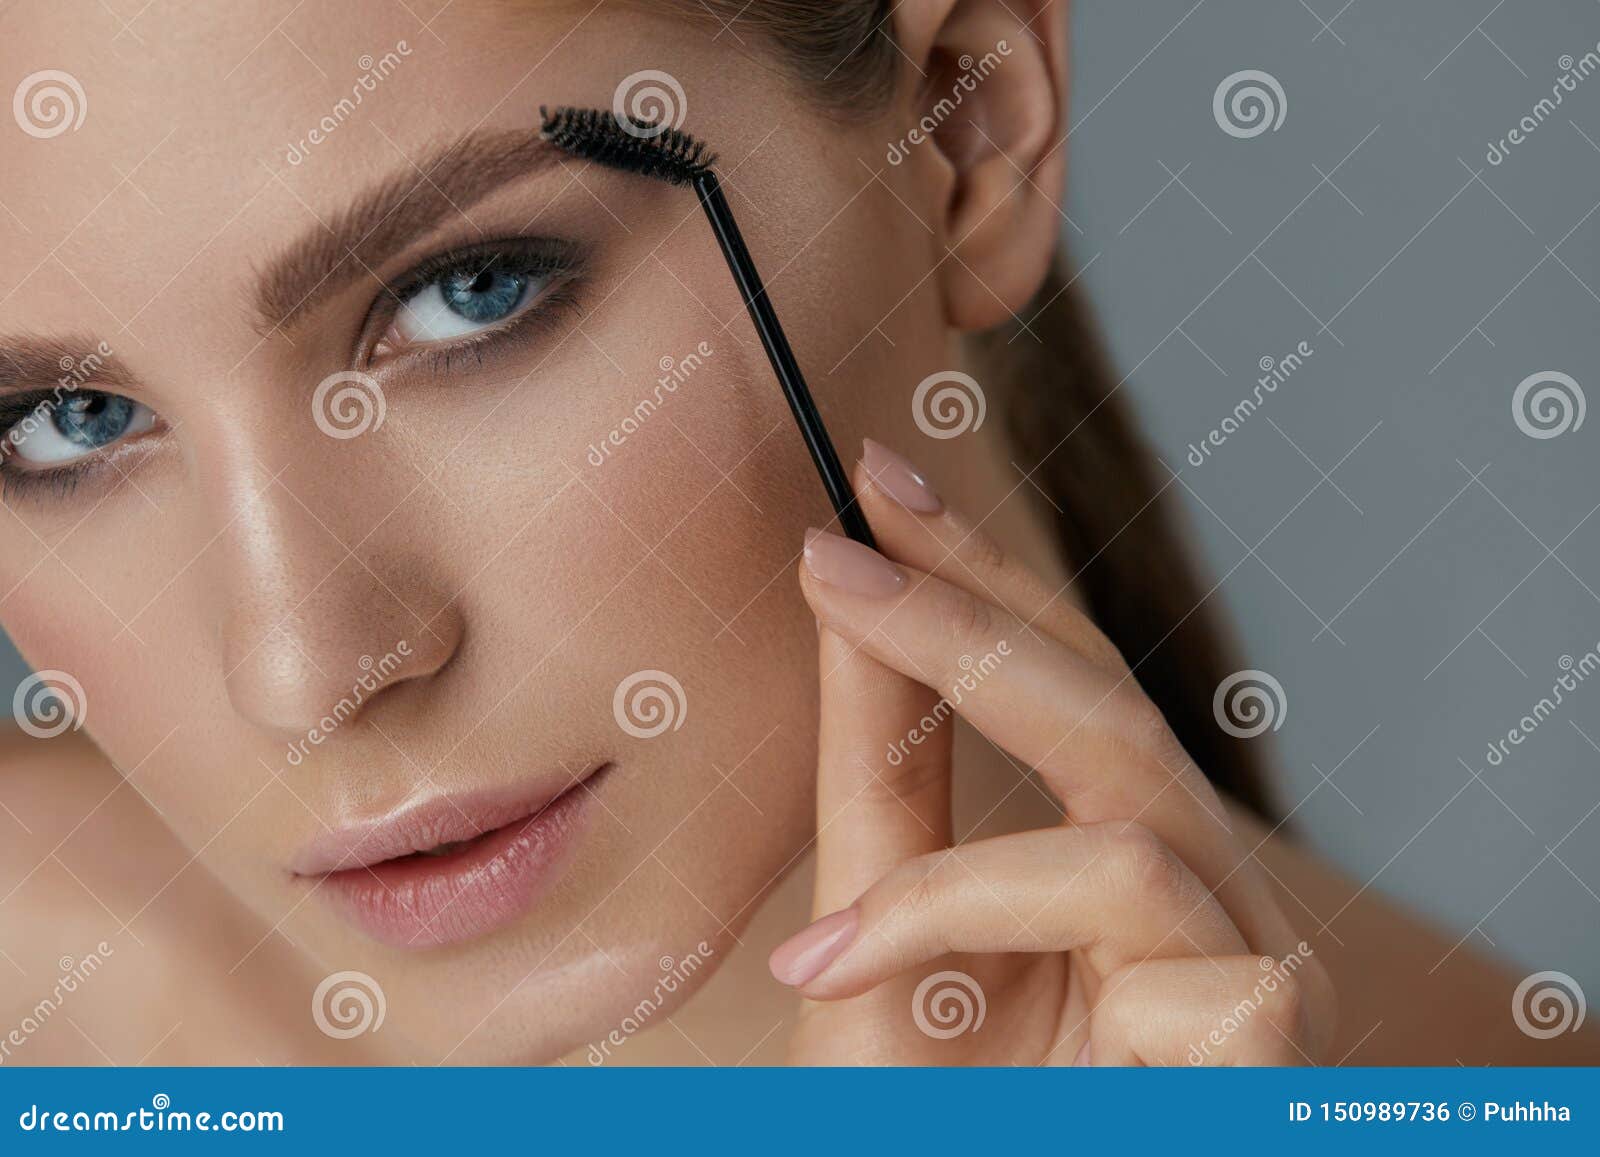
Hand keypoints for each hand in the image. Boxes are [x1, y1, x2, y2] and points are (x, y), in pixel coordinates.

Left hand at [772, 439, 1334, 1065]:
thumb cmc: (931, 1111)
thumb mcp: (878, 933)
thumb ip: (879, 773)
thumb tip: (844, 600)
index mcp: (1119, 859)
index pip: (1061, 680)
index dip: (980, 571)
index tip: (882, 477)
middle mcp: (1204, 890)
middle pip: (1111, 705)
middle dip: (976, 610)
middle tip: (846, 536)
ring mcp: (1250, 960)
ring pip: (1124, 811)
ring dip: (948, 852)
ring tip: (824, 936)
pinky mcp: (1265, 1032)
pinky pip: (1123, 910)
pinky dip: (969, 921)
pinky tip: (854, 983)